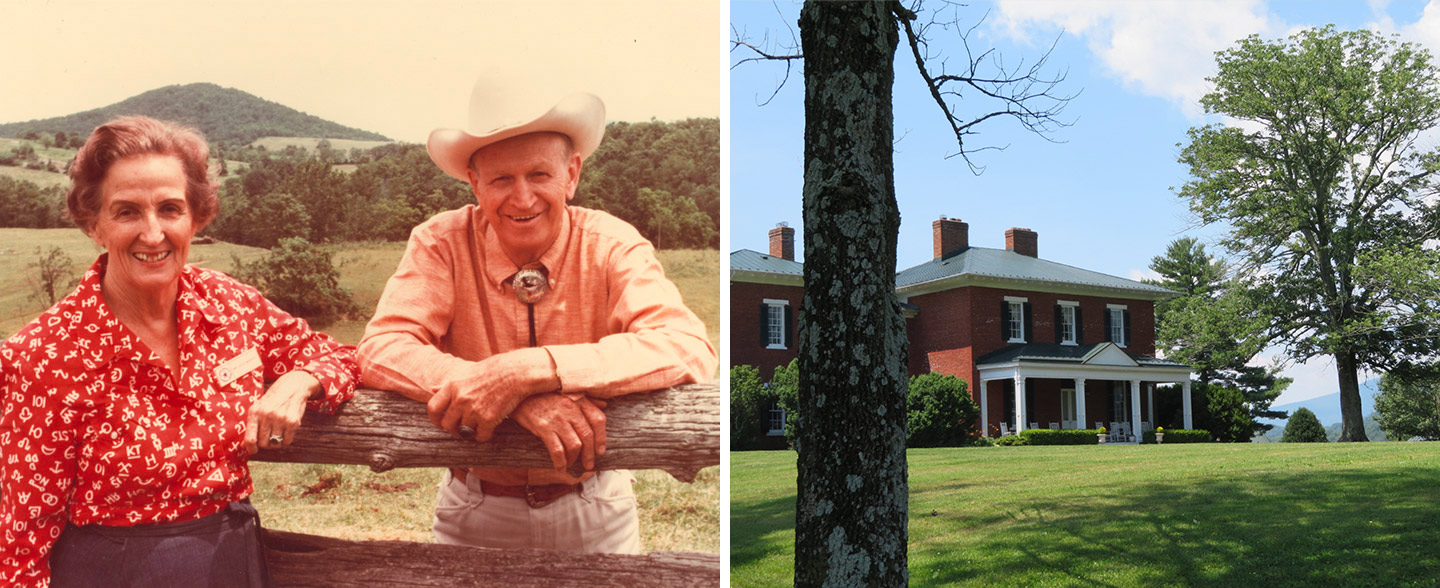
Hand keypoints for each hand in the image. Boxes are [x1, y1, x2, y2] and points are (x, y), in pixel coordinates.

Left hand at [246, 370, 320, 453]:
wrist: (293, 385)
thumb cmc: (273, 399)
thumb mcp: (259, 408)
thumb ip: (251, 426)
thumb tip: (243, 446)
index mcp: (255, 412)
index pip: (250, 438)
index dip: (251, 448)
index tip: (253, 450)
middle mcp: (267, 415)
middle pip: (263, 443)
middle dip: (266, 444)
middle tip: (269, 438)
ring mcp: (280, 418)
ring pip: (275, 444)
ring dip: (276, 442)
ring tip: (278, 433)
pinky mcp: (293, 421)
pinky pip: (287, 441)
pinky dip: (286, 440)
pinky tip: (286, 431)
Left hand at [427, 348, 559, 441]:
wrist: (516, 372)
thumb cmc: (492, 370)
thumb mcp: (467, 373)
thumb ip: (449, 384)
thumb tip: (432, 389)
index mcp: (452, 386)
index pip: (433, 408)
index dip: (435, 419)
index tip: (440, 423)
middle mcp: (460, 399)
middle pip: (448, 424)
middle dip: (454, 430)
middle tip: (462, 430)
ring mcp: (474, 410)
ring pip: (465, 432)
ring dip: (470, 433)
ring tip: (478, 427)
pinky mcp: (488, 419)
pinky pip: (481, 436)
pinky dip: (484, 436)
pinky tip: (489, 430)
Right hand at [511, 394, 608, 470]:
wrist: (520, 392)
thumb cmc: (544, 393)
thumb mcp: (567, 392)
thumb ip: (587, 399)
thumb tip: (604, 404)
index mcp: (579, 400)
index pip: (598, 420)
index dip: (602, 438)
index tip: (600, 450)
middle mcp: (571, 409)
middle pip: (588, 436)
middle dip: (590, 454)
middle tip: (588, 464)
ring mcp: (558, 418)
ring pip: (575, 445)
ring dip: (575, 459)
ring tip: (572, 464)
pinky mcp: (544, 427)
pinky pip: (557, 450)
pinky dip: (561, 462)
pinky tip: (559, 466)